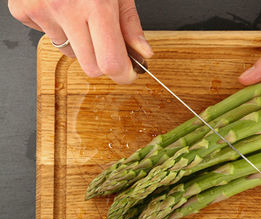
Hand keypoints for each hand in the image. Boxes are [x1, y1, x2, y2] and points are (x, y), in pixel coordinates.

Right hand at [8, 0, 152, 83]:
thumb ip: (130, 23)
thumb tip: (142, 52)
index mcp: (96, 5)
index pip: (110, 62)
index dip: (123, 74)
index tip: (128, 73)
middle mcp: (66, 10)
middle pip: (90, 68)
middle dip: (103, 61)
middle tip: (107, 44)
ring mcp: (41, 11)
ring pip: (69, 53)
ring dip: (79, 42)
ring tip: (80, 14)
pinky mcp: (23, 11)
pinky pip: (47, 36)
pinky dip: (58, 28)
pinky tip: (61, 7)